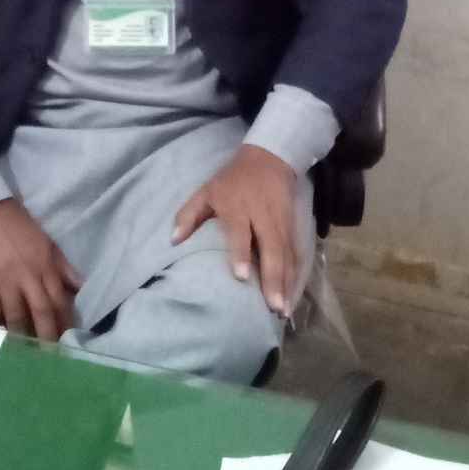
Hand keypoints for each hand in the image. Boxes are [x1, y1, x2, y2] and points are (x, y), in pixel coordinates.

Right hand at [0, 199, 81, 340]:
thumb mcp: (47, 242)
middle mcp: (27, 275)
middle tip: (51, 357)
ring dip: (22, 335)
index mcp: (45, 264)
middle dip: (47, 336)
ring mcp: (4, 280)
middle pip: (41, 312)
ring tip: (27, 351)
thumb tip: (80, 287)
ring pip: (16, 316)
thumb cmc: (19, 226)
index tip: (69, 340)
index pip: (59, 299)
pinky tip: (2, 331)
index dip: (65, 322)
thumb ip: (63, 267)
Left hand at [172, 144, 298, 317]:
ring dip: (287, 283)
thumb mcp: (207, 190)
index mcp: (238, 207)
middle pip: (271, 248)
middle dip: (273, 278)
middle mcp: (262, 216)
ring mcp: (281, 222)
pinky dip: (296, 276)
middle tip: (272, 307)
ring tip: (283, 311)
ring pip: (287, 255)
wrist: (270, 158)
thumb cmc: (232, 180)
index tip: (241, 277)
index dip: (241, 253)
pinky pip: (296, 254)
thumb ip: (189, 214)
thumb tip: (172, 239)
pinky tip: (292, 298)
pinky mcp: (293, 227)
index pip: (240, 231)